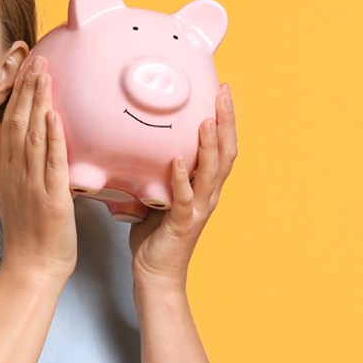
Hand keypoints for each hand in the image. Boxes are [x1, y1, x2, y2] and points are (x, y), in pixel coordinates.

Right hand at [0, 77, 81, 283]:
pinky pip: (52, 162)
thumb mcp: (10, 189)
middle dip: (27, 90)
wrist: (32, 265)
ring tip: (44, 76)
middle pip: (19, 122)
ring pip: (34, 136)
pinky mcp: (51, 196)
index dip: (17, 93)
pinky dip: (54, 139)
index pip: (10, 122)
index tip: (25, 67)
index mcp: (8, 168)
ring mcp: (32, 183)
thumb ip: (5, 157)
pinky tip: (56, 117)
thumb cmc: (28, 231)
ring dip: (39, 104)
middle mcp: (16, 171)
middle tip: (35, 60)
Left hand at [126, 90, 235, 286]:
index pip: (219, 146)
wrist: (154, 272)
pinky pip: (184, 197)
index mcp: (202, 185)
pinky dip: (182, 178)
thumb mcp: (156, 194)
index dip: (223, 119)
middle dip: (225, 121)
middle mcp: (207, 194)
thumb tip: (137, 144)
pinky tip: (177, 161)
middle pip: (225, 152)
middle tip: (223, 92)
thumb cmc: (153, 235)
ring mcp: (198, 208)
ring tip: (207, 119)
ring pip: (211, 172)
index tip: (220, 90)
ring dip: (210, 144)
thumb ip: (156, 171)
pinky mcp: (182, 223)